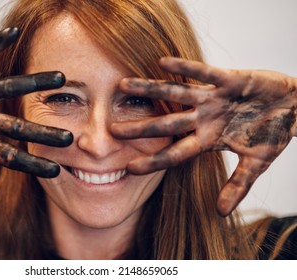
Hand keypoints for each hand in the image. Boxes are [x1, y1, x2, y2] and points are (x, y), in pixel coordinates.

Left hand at [111, 57, 296, 215]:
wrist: (292, 107)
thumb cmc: (272, 134)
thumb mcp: (257, 163)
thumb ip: (238, 185)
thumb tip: (220, 212)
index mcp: (208, 140)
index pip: (175, 153)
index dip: (153, 161)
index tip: (128, 168)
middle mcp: (203, 119)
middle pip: (166, 124)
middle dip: (141, 128)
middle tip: (111, 130)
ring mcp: (212, 99)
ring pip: (175, 94)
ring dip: (150, 90)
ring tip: (123, 86)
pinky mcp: (227, 79)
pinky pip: (203, 73)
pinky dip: (186, 68)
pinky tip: (162, 62)